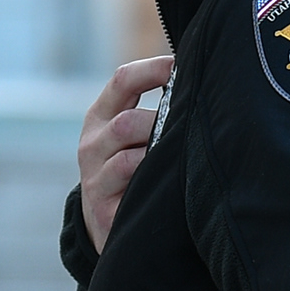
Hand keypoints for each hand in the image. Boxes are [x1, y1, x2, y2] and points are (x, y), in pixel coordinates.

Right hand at [77, 51, 175, 248]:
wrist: (103, 224)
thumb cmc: (131, 168)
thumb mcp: (132, 135)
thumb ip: (154, 109)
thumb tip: (198, 79)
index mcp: (100, 117)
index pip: (122, 80)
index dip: (153, 69)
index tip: (182, 65)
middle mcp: (91, 144)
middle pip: (127, 122)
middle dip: (160, 123)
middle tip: (188, 127)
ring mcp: (94, 178)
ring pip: (129, 158)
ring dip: (157, 156)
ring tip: (180, 157)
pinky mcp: (103, 209)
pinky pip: (132, 189)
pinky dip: (153, 181)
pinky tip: (170, 182)